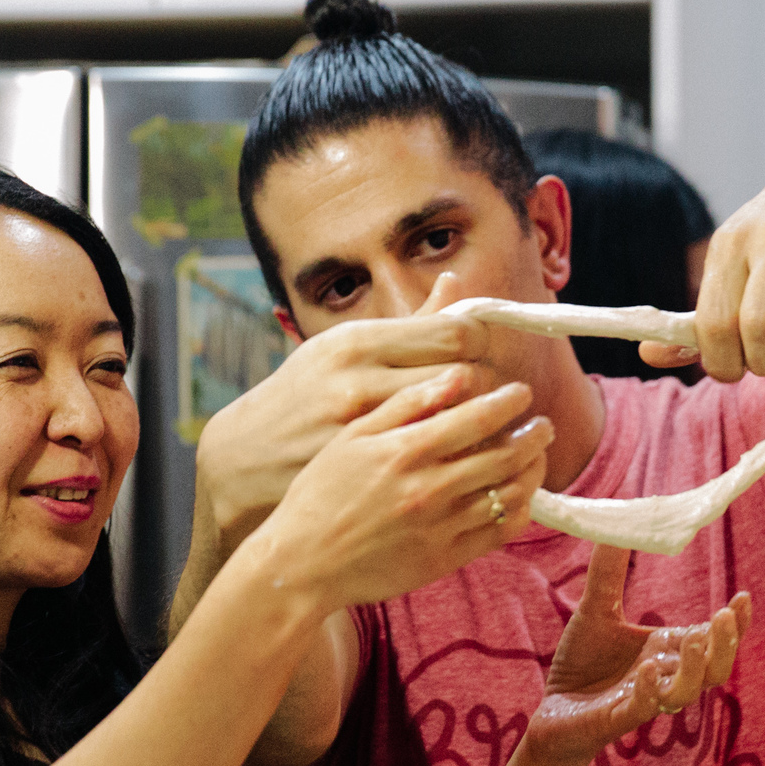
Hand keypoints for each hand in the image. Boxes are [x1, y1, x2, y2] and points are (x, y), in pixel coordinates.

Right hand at [196, 273, 492, 552]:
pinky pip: (444, 475)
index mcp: (355, 345)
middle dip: (498, 393)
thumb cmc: (302, 397)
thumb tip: (454, 285)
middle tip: (518, 401)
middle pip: (463, 383)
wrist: (246, 461)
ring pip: (462, 433)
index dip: (484, 345)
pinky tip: (489, 470)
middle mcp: (359, 387)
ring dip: (499, 436)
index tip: (495, 356)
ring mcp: (364, 439)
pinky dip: (477, 473)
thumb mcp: (343, 350)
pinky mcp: (369, 480)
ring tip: (517, 436)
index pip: (449, 336)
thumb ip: (408, 326)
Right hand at [259, 365, 552, 609]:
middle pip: (504, 455)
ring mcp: (440, 526)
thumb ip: (406, 404)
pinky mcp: (444, 559)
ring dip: (533, 471)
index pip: (477, 416)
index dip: (508, 402)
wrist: (301, 563)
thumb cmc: (321, 493)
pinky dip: (520, 511)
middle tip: (542, 424)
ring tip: (536, 456)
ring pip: (510, 493)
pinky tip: (519, 498)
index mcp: (405, 450)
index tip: (520, 393)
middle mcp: (428, 488)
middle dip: (533, 435)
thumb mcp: (352, 437)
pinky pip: (499, 532)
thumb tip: (455, 375)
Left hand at [522, 544, 750, 765]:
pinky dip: (650, 691)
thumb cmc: (581, 665)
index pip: (713, 639)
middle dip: (726, 644)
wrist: (552, 714)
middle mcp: (665, 676)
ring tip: (695, 636)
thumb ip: (608, 570)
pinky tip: (647, 669)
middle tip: (727, 615)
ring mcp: (645, 700)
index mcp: (667, 651)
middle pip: (715, 669)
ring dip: (696, 667)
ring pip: (687, 692)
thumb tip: (619, 521)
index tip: (744, 596)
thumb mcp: (595, 610)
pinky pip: (644, 709)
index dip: (735, 623)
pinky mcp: (618, 719)